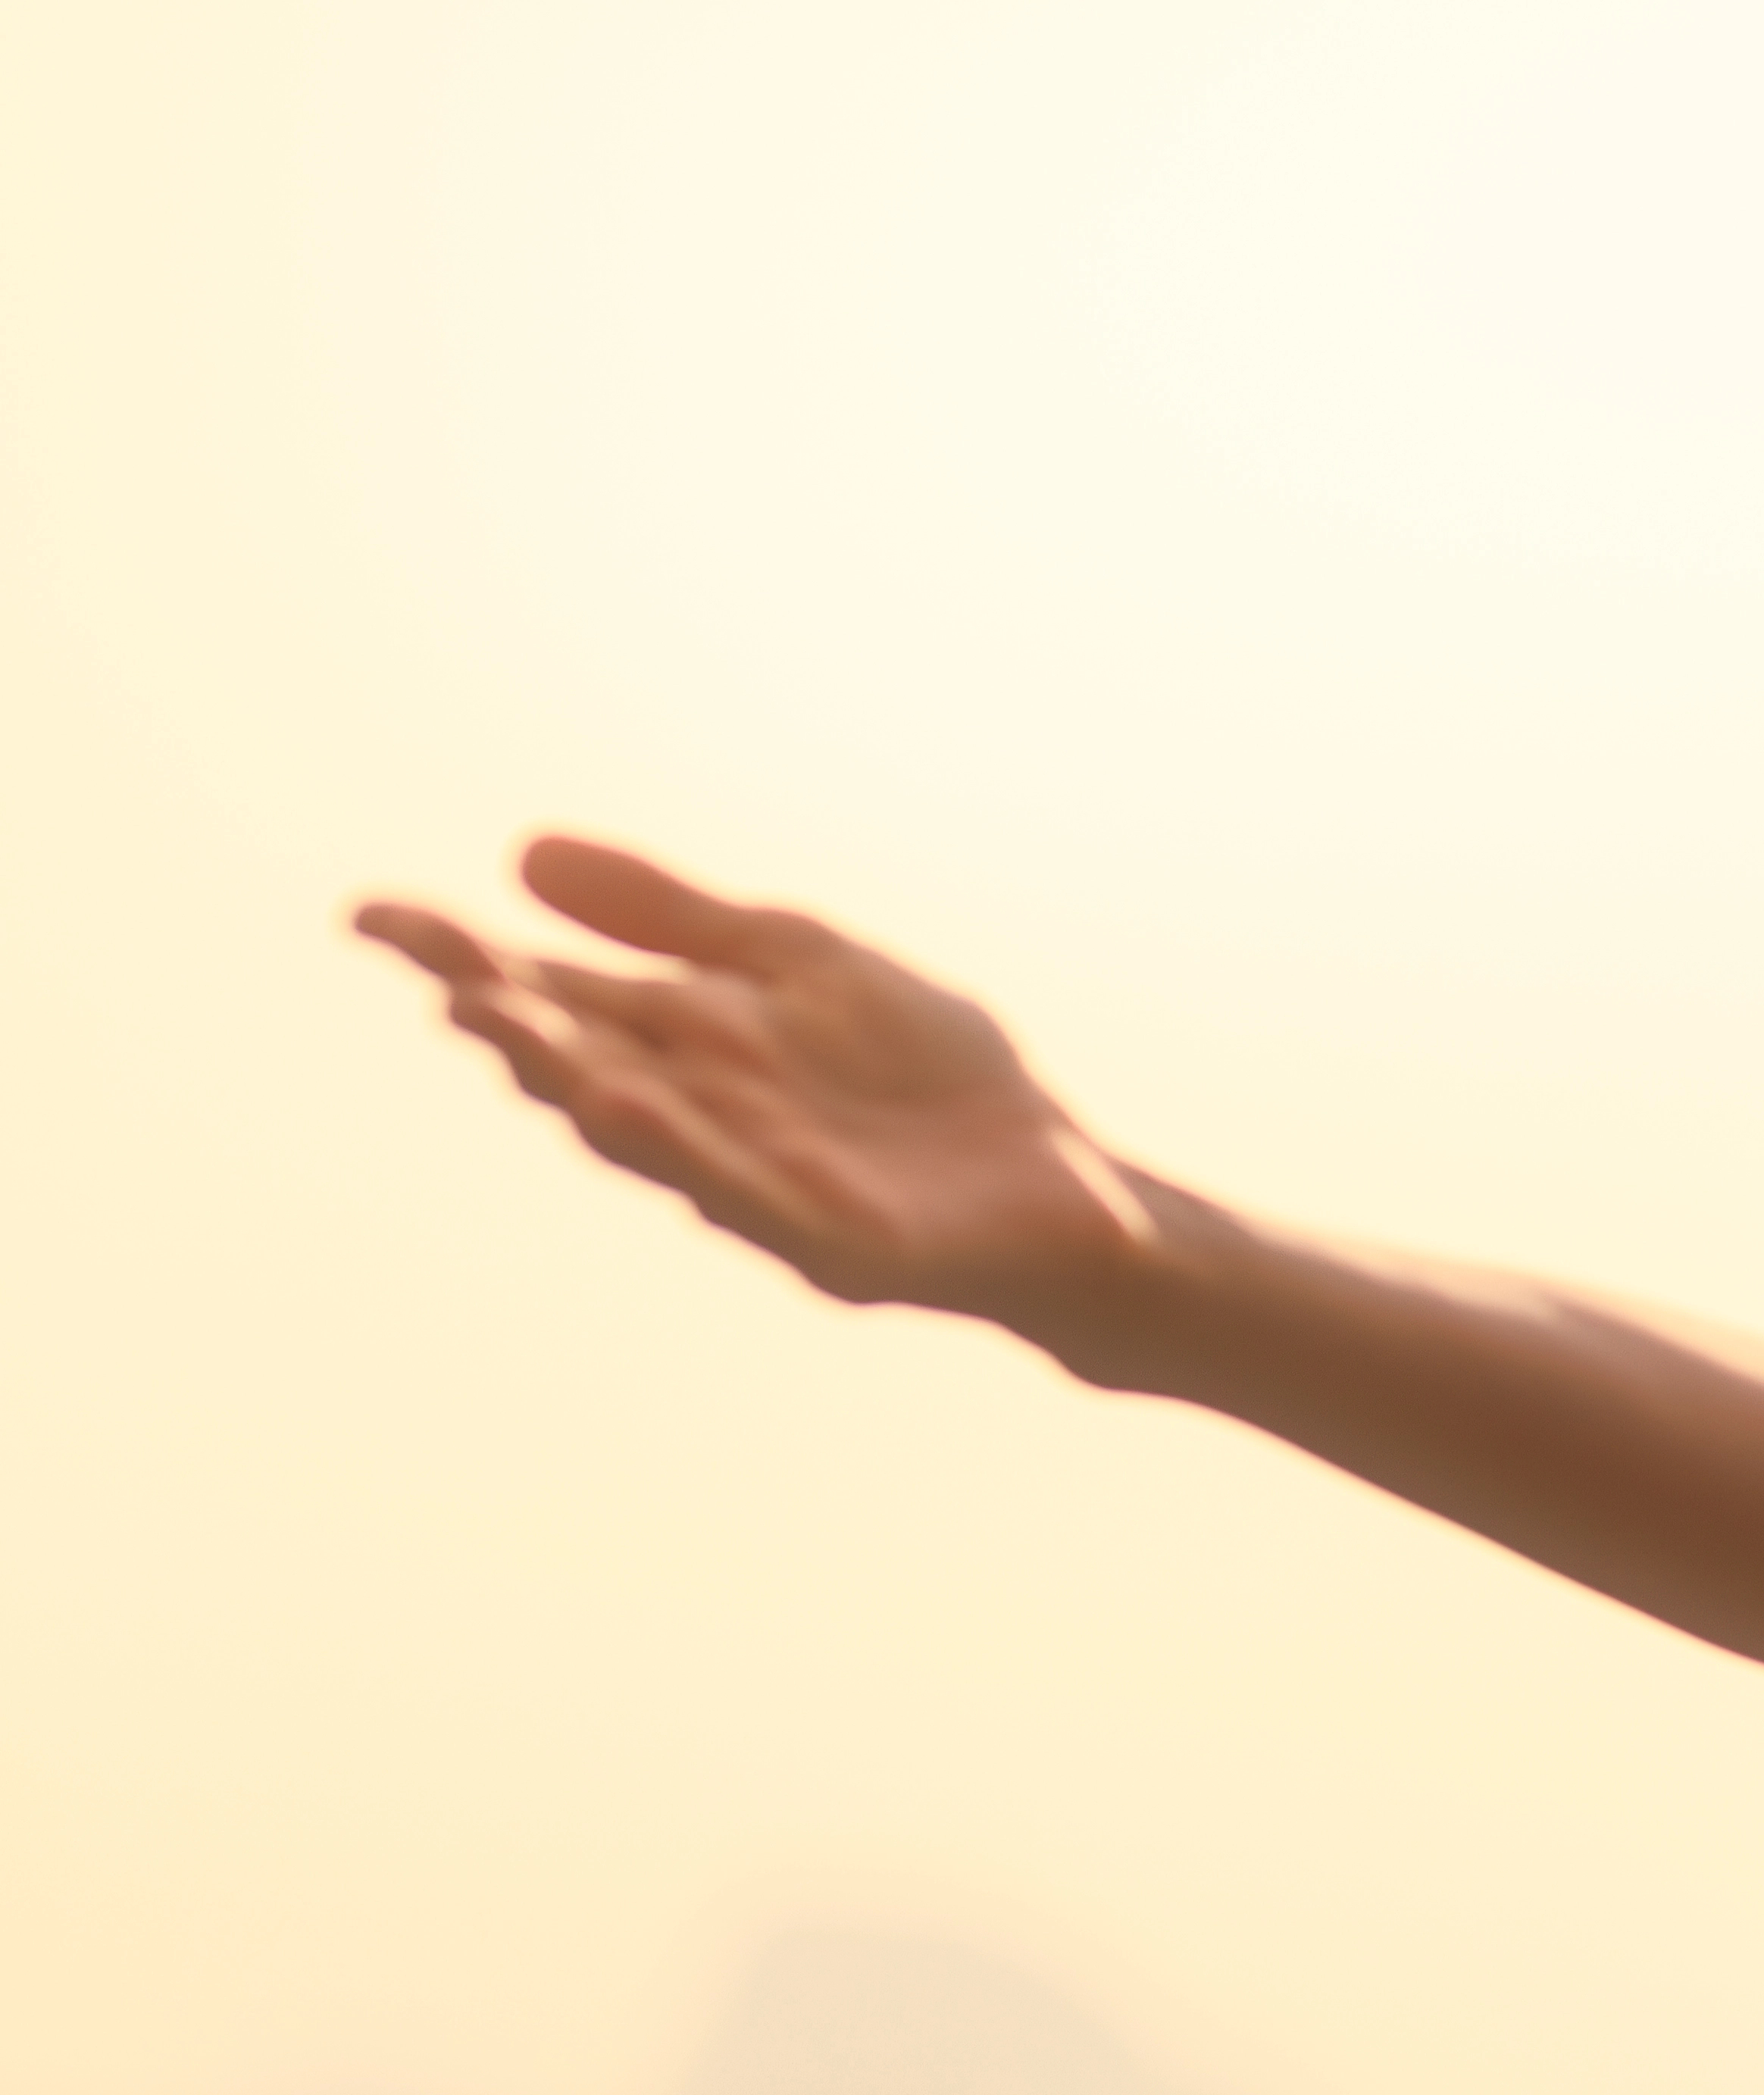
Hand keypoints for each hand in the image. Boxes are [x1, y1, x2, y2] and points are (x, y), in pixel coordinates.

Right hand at [355, 840, 1158, 1321]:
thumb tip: (519, 851)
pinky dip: (692, 1154)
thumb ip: (673, 917)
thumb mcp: (799, 963)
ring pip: (648, 1136)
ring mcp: (758, 1184)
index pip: (553, 992)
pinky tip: (639, 1111)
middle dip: (516, 1023)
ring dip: (581, 1086)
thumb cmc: (924, 1076)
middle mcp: (699, 1115)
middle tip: (448, 978)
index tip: (372, 916)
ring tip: (514, 1033)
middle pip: (582, 1065)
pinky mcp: (833, 1243)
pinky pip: (748, 1196)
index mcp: (684, 1043)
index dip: (463, 958)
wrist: (1059, 1187)